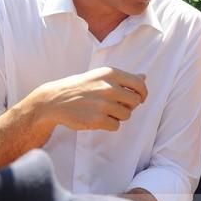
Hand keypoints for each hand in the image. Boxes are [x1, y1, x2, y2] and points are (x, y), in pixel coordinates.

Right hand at [31, 67, 146, 131]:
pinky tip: (98, 118)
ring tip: (103, 111)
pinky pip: (116, 126)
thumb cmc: (80, 87)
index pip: (139, 84)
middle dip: (129, 106)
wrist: (55, 99)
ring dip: (118, 116)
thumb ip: (123, 78)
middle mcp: (109, 87)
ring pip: (127, 115)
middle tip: (116, 106)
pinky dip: (109, 124)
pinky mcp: (97, 119)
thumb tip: (144, 76)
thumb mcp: (100, 76)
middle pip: (135, 102)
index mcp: (111, 73)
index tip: (139, 99)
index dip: (142, 94)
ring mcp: (103, 104)